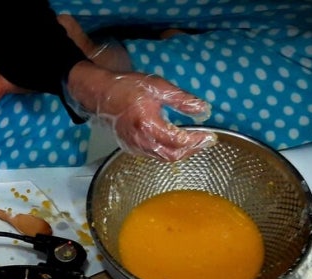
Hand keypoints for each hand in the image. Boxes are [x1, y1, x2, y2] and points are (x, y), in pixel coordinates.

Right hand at [66, 62, 215, 161]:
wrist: (101, 94)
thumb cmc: (128, 87)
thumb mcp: (159, 87)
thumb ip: (183, 100)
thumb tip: (204, 109)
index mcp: (148, 124)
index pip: (178, 140)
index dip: (196, 141)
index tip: (210, 137)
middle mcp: (141, 141)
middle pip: (172, 156)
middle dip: (192, 150)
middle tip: (205, 141)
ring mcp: (135, 147)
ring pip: (164, 158)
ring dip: (181, 152)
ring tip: (194, 141)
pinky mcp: (131, 149)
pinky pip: (154, 155)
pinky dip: (168, 151)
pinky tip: (176, 142)